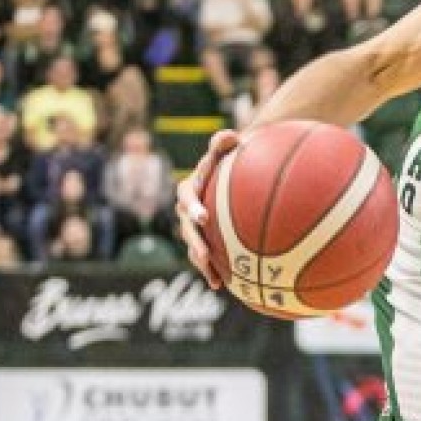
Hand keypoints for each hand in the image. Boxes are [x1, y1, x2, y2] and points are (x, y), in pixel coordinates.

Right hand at [175, 129, 240, 287]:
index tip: (203, 217)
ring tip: (211, 274)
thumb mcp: (229, 148)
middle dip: (194, 242)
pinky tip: (221, 285)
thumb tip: (229, 135)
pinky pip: (206, 257)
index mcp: (191, 187)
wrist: (233, 171)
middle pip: (186, 227)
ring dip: (201, 261)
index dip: (193, 206)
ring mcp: (195, 226)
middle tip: (204, 254)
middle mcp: (188, 208)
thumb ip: (225, 142)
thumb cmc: (232, 158)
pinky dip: (212, 270)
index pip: (187, 195)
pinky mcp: (205, 238)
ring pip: (193, 245)